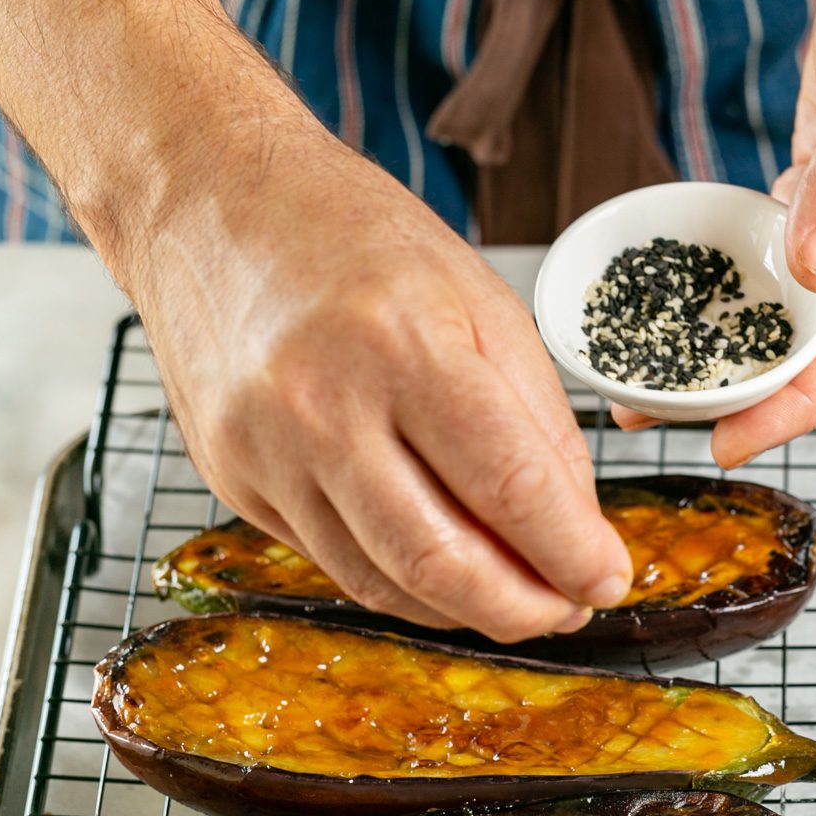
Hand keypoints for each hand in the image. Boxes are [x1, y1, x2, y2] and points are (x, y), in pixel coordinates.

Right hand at [124, 88, 631, 642]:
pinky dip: (399, 583)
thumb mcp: (479, 299)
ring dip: (462, 610)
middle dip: (520, 609)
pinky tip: (442, 575)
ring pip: (381, 580)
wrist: (208, 205)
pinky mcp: (232, 480)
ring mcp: (265, 451)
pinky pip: (332, 561)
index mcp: (402, 343)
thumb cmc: (352, 236)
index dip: (570, 552)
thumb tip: (572, 526)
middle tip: (568, 610)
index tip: (607, 579)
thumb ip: (534, 418)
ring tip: (515, 600)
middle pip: (439, 560)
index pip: (508, 484)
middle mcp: (321, 406)